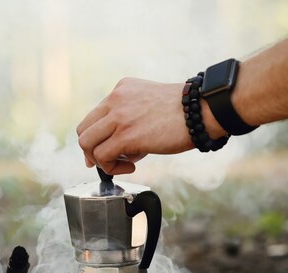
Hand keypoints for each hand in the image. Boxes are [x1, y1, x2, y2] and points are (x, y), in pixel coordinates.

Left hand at [76, 78, 224, 174]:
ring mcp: (119, 117)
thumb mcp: (149, 104)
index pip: (93, 117)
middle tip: (108, 161)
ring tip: (124, 163)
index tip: (106, 151)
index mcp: (121, 90)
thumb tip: (117, 149)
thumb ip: (130, 118)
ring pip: (87, 144)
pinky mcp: (126, 135)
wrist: (204, 108)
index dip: (96, 138)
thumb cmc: (185, 111)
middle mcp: (115, 100)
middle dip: (92, 151)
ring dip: (101, 160)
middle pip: (83, 130)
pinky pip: (102, 156)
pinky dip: (112, 167)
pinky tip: (132, 166)